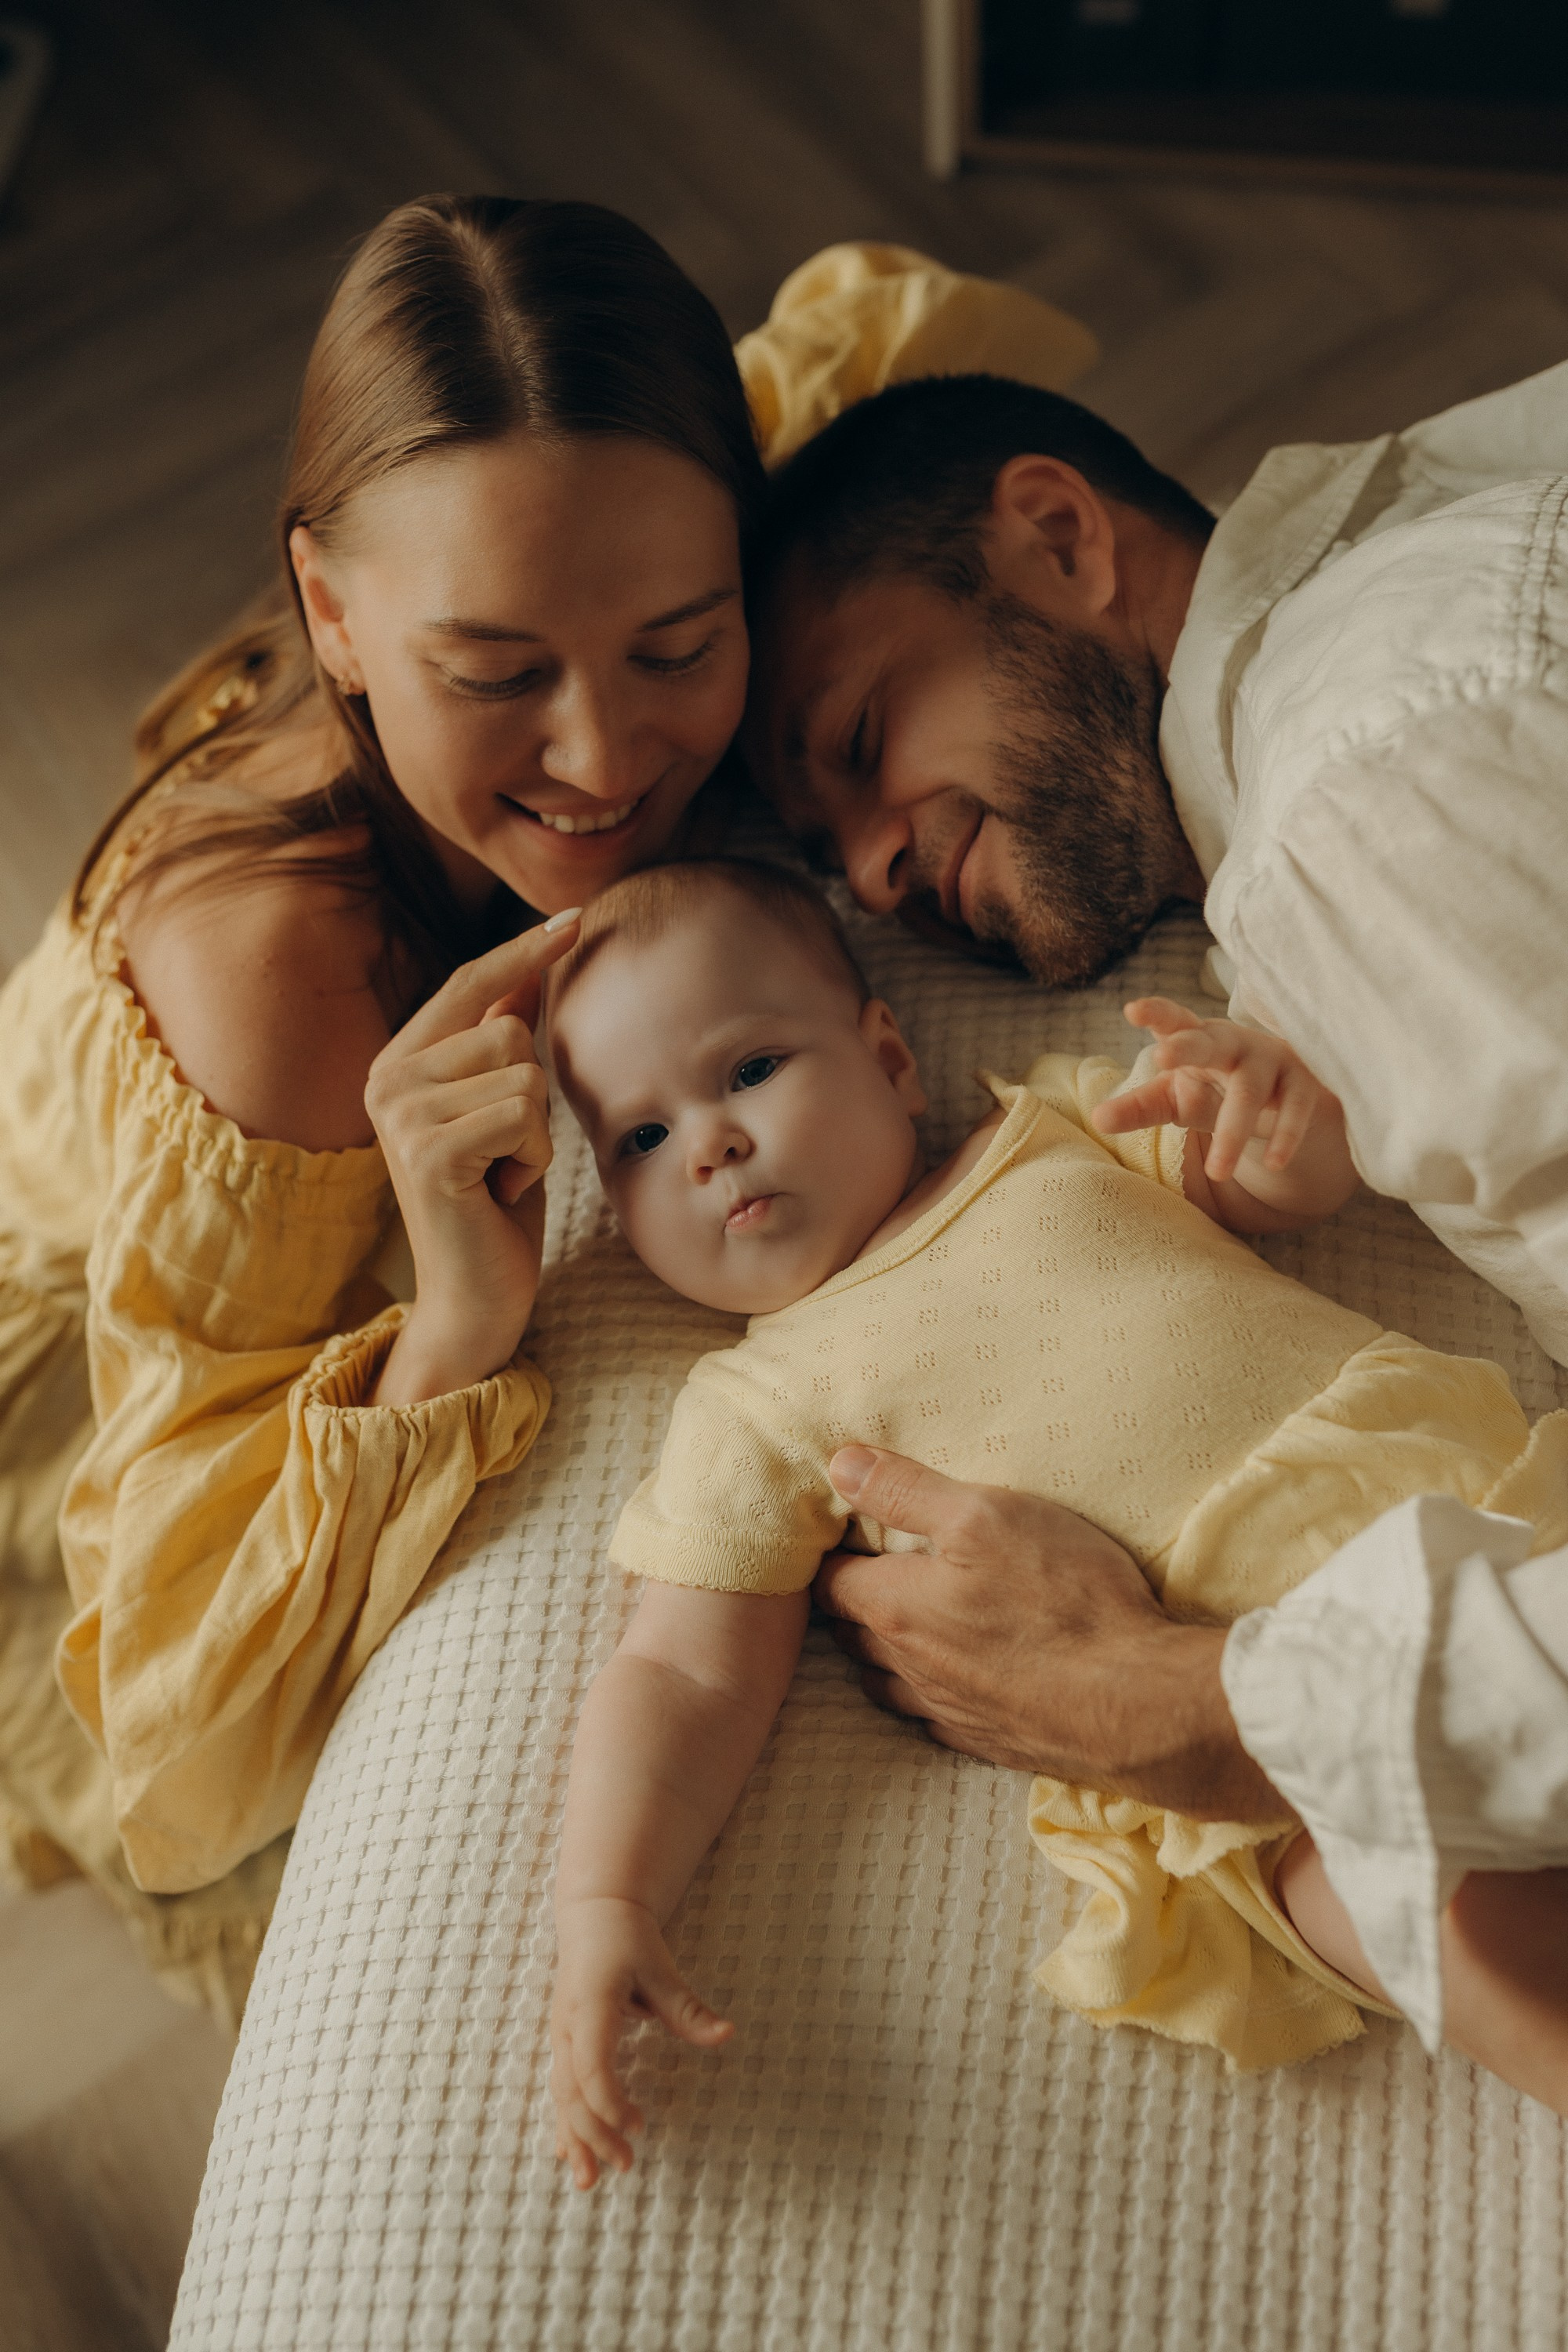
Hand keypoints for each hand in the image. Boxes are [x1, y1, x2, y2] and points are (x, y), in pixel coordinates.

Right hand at [364, 912, 579, 1400]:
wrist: (473, 1300)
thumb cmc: (494, 1206)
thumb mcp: (502, 1109)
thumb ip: (503, 1038)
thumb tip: (532, 966)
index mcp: (399, 1062)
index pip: (470, 984)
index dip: (523, 950)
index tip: (576, 918)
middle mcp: (387, 1080)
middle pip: (510, 1028)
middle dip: (534, 1092)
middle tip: (505, 1151)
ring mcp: (401, 1115)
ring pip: (523, 1071)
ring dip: (535, 1131)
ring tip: (502, 1172)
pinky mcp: (428, 1152)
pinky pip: (523, 1113)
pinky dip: (532, 1156)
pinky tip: (500, 1191)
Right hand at [551, 1897, 732, 2189]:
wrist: (593, 1915)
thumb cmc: (627, 1938)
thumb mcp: (661, 1966)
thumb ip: (688, 2008)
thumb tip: (727, 2036)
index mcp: (589, 2006)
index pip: (591, 2065)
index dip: (610, 2102)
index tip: (637, 2126)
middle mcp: (567, 2027)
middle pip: (571, 2092)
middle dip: (595, 2133)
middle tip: (627, 2164)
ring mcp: (561, 2037)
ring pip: (561, 2097)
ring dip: (575, 2139)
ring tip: (589, 2183)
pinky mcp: (564, 2044)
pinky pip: (561, 2091)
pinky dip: (566, 2124)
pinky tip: (568, 2156)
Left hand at [815, 1446, 1287, 1821]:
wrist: (1138, 1705)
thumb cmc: (1064, 1598)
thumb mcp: (986, 1515)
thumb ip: (905, 1490)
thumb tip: (837, 1464)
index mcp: (895, 1608)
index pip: (829, 1583)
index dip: (833, 1555)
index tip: (847, 1536)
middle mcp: (908, 1667)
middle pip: (853, 1633)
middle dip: (856, 1602)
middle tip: (876, 1569)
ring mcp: (946, 1711)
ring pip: (888, 1681)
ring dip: (889, 1651)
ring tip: (912, 1620)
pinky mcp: (987, 1742)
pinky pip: (937, 1714)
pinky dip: (934, 1690)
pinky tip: (961, 1674)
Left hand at [1091, 996, 1328, 1183]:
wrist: (1283, 1098)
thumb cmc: (1216, 1088)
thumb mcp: (1175, 1098)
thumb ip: (1140, 1107)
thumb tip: (1097, 1120)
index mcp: (1199, 1039)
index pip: (1175, 1022)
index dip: (1157, 1014)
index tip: (1132, 1010)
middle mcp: (1235, 1044)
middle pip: (1210, 1043)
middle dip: (1186, 1047)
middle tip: (1159, 1058)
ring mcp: (1272, 1062)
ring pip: (1249, 1092)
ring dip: (1233, 1131)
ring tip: (1217, 1172)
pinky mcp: (1304, 1086)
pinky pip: (1296, 1110)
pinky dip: (1286, 1136)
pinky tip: (1273, 1163)